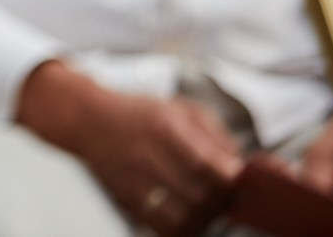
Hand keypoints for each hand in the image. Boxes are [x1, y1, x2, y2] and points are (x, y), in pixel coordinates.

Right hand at [16, 62, 241, 234]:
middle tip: (227, 195)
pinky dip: (183, 228)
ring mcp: (136, 180)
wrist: (90, 121)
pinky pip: (163, 227)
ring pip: (183, 217)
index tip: (239, 179)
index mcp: (165, 126)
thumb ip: (216, 135)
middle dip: (221, 200)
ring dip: (205, 217)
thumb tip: (242, 168)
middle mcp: (148, 154)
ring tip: (209, 206)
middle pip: (199, 195)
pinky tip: (190, 216)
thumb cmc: (141, 113)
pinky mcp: (128, 199)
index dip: (231, 179)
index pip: (208, 165)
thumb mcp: (182, 109)